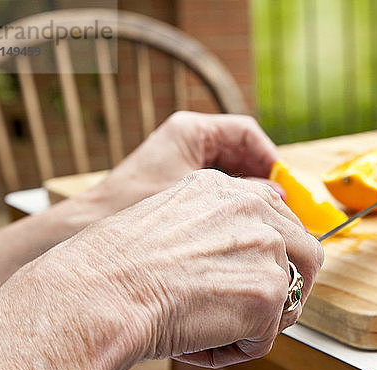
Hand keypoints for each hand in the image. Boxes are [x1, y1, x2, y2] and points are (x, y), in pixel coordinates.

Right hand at [39, 170, 321, 368]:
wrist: (99, 292)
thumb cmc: (113, 266)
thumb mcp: (166, 220)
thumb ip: (210, 226)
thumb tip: (241, 256)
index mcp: (225, 190)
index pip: (278, 217)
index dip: (275, 253)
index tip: (259, 273)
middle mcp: (252, 208)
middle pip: (306, 253)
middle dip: (286, 286)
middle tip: (253, 312)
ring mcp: (265, 247)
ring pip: (287, 297)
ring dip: (257, 320)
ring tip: (213, 327)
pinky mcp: (267, 292)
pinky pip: (265, 336)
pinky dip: (236, 349)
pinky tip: (199, 342)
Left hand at [87, 111, 279, 215]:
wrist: (92, 231)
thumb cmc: (136, 209)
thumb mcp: (199, 199)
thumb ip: (243, 194)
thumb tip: (278, 197)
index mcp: (190, 131)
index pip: (245, 133)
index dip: (269, 156)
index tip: (284, 182)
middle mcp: (188, 140)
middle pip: (241, 151)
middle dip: (263, 176)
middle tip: (282, 203)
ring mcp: (184, 161)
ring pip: (232, 170)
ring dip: (251, 190)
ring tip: (266, 215)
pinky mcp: (180, 182)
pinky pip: (219, 187)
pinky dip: (234, 201)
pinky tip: (243, 221)